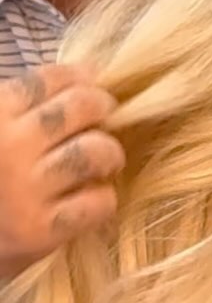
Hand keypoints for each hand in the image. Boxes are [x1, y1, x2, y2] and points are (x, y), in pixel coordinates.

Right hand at [0, 64, 124, 277]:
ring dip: (110, 153)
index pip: (50, 79)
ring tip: (107, 161)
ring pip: (95, 151)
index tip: (91, 84)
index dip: (80, 77)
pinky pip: (98, 202)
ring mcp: (26, 189)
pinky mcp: (41, 230)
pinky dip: (105, 199)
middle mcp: (9, 147)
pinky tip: (94, 200)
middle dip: (103, 108)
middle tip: (106, 118)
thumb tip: (88, 72)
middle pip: (81, 106)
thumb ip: (24, 108)